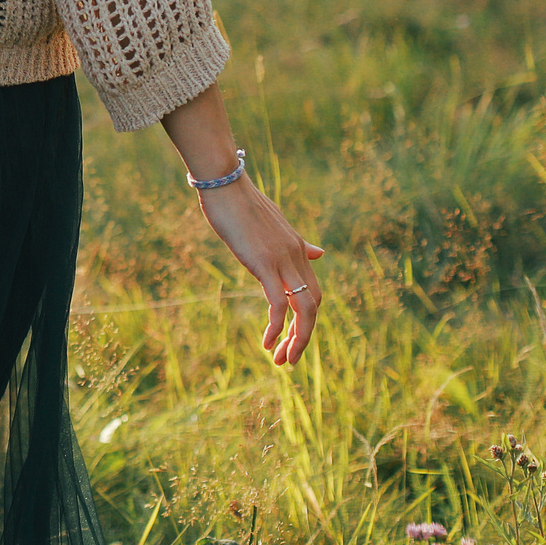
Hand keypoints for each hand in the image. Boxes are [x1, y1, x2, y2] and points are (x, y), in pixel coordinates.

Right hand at [197, 176, 325, 365]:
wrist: (225, 183)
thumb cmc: (241, 202)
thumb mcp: (276, 225)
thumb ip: (298, 244)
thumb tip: (320, 253)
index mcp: (298, 249)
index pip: (313, 292)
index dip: (307, 319)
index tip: (292, 339)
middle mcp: (296, 256)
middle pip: (313, 305)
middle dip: (304, 337)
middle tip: (288, 361)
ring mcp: (282, 260)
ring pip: (303, 309)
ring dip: (296, 340)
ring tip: (282, 360)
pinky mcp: (264, 264)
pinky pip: (278, 304)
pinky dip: (276, 327)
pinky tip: (266, 342)